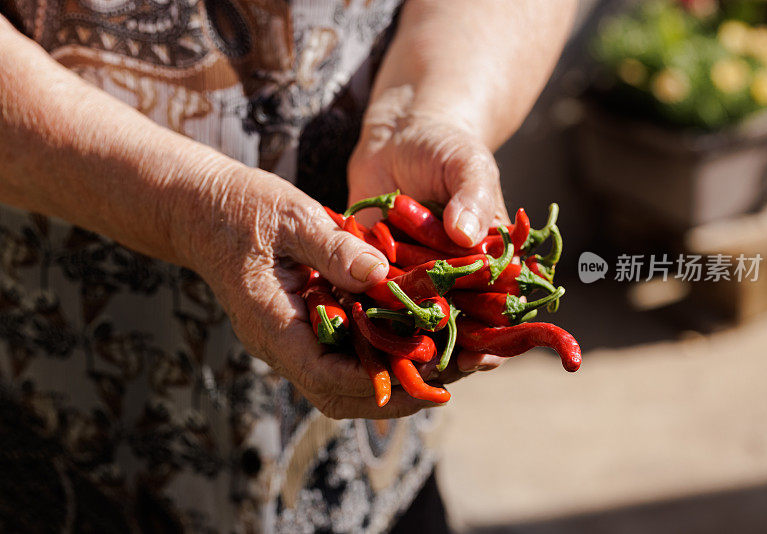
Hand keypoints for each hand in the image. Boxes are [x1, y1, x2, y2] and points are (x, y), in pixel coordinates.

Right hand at [174, 163, 441, 418]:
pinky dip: (377, 360)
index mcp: (271, 323)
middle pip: (338, 394)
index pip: (325, 375)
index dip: (378, 381)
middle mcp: (279, 344)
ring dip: (390, 383)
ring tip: (443, 370)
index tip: (428, 371)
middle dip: (395, 396)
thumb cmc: (242, 209)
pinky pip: (341, 359)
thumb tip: (380, 276)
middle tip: (449, 383)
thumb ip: (333, 248)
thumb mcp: (291, 217)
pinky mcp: (299, 330)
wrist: (203, 210)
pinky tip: (412, 343)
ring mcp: (288, 341)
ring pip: (341, 385)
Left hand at [348, 87, 508, 374]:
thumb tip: (467, 233)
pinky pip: (375, 305)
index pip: (498, 308)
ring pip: (413, 324)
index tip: (481, 356)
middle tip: (431, 375)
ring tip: (394, 370)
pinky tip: (357, 342)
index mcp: (489, 262)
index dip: (493, 336)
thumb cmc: (446, 147)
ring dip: (405, 346)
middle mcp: (455, 279)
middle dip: (446, 352)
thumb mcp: (466, 162)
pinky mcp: (378, 275)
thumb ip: (472, 195)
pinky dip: (368, 323)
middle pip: (456, 327)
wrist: (399, 136)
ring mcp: (416, 281)